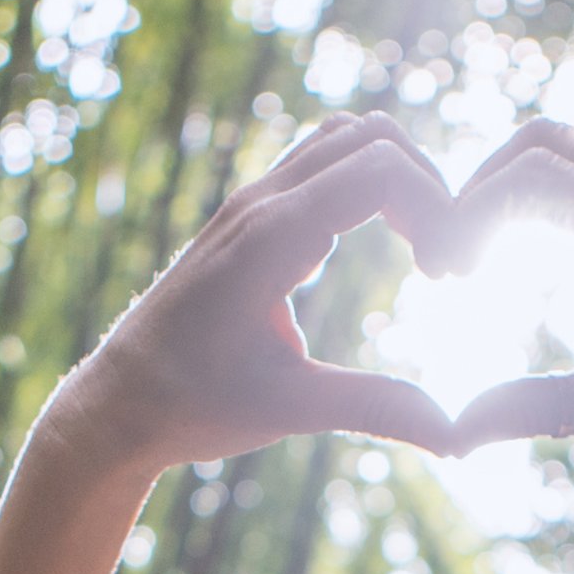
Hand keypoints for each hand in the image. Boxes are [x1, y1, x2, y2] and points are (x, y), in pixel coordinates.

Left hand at [48, 113, 459, 476]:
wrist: (117, 401)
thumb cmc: (191, 406)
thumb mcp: (288, 410)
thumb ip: (374, 407)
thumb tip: (456, 436)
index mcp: (271, 238)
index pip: (380, 169)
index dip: (437, 208)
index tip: (449, 276)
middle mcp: (260, 203)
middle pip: (372, 136)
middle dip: (429, 187)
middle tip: (446, 264)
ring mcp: (251, 203)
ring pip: (346, 140)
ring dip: (399, 178)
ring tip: (423, 250)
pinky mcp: (250, 217)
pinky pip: (322, 166)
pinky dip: (368, 186)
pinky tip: (382, 247)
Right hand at [444, 121, 573, 500]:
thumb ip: (533, 409)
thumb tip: (452, 433)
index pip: (539, 180)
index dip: (473, 211)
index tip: (442, 270)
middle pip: (548, 142)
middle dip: (482, 185)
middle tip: (446, 258)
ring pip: (568, 150)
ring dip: (508, 184)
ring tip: (470, 252)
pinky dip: (539, 194)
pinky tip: (511, 250)